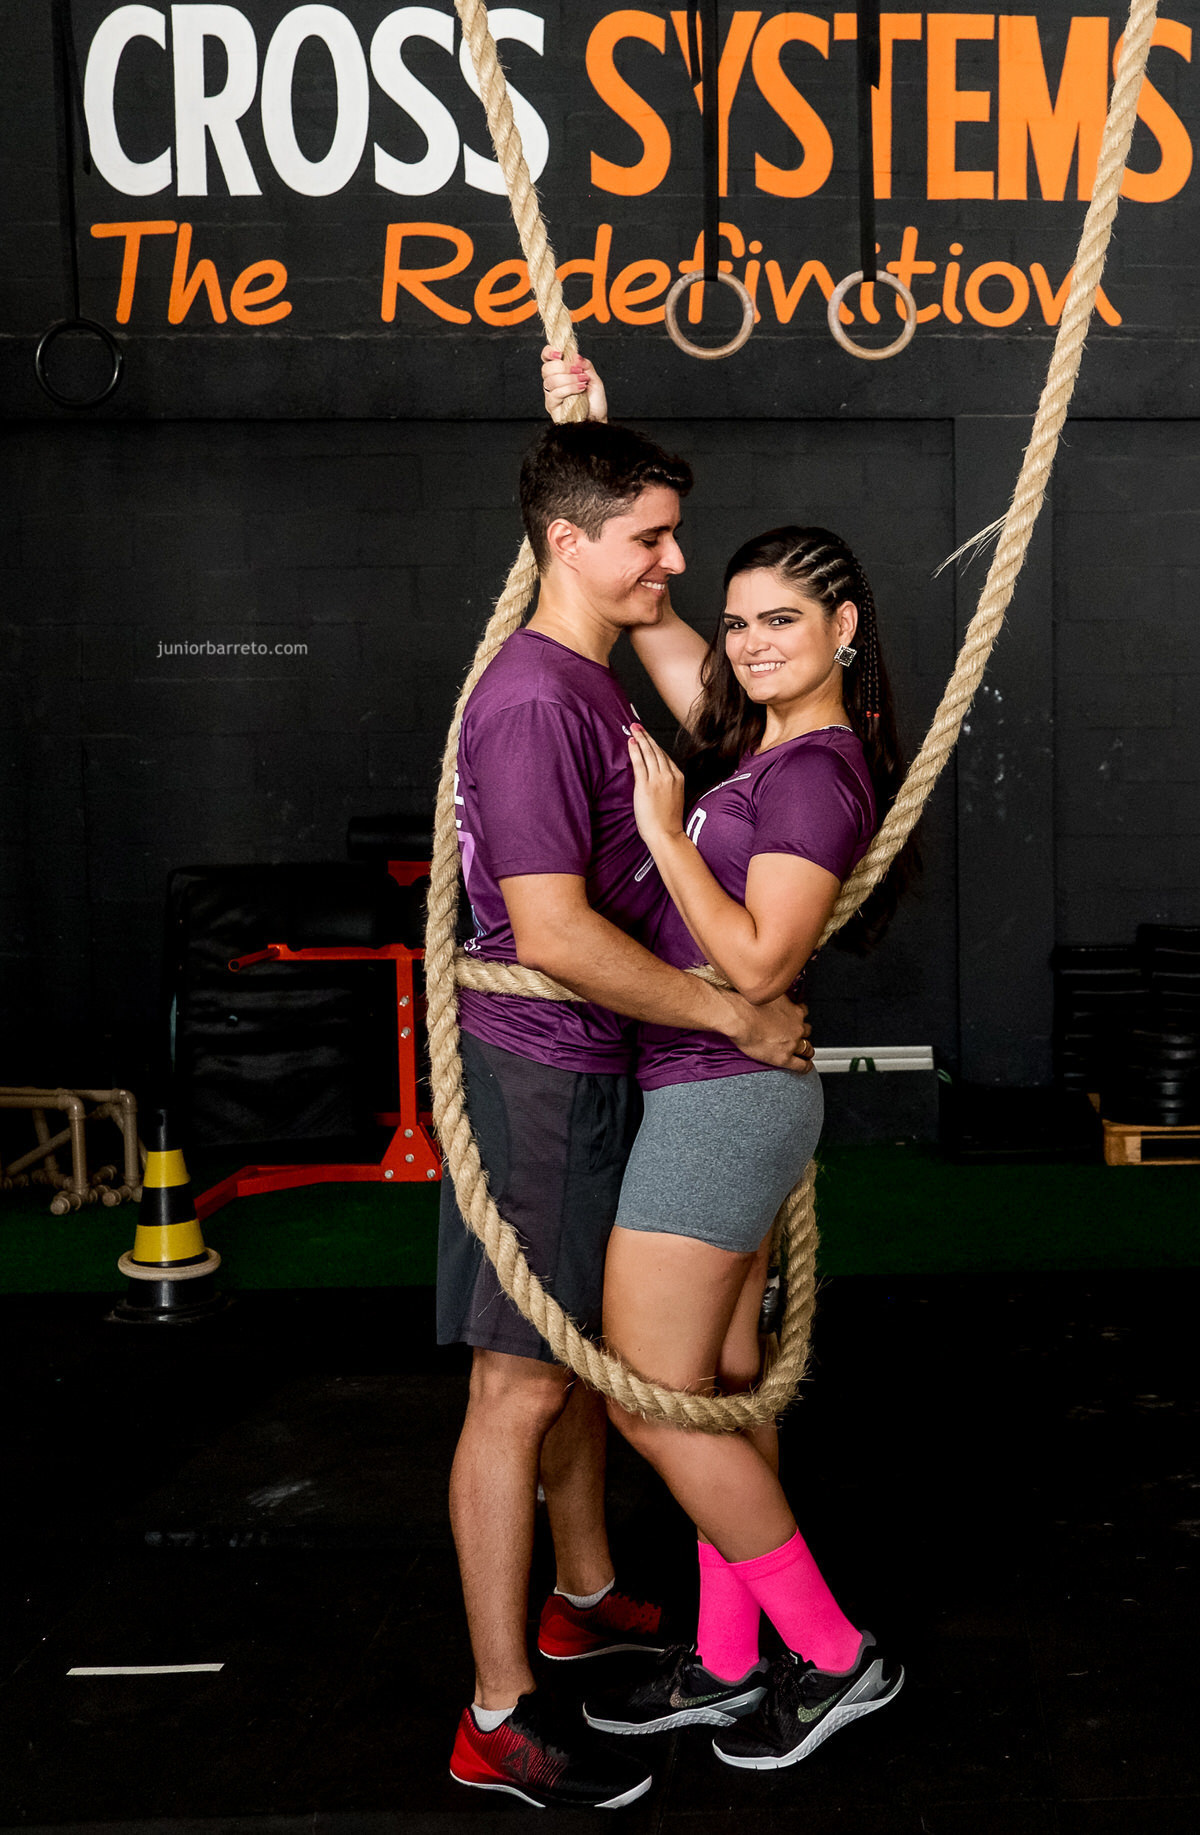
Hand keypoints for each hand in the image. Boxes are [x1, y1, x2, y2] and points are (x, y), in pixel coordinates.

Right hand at [542, 345, 607, 421]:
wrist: (597, 420)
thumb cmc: (595, 402)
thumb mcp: (594, 379)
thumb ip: (586, 365)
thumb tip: (576, 356)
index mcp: (560, 372)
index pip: (546, 358)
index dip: (549, 352)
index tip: (560, 353)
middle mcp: (552, 382)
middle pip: (546, 368)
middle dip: (563, 367)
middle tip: (578, 371)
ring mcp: (551, 394)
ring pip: (551, 381)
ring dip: (569, 379)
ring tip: (583, 381)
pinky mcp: (552, 406)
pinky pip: (555, 394)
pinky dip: (569, 389)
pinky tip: (580, 389)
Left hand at [628, 724, 684, 846]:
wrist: (667, 834)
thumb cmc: (668, 822)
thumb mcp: (673, 799)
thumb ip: (666, 785)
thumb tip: (654, 778)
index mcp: (678, 778)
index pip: (665, 757)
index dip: (655, 745)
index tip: (649, 738)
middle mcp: (670, 776)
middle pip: (657, 751)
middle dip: (647, 736)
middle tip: (638, 726)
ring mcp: (658, 779)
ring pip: (649, 753)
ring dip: (641, 738)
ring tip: (633, 729)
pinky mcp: (646, 785)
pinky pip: (640, 763)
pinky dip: (635, 750)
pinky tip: (631, 742)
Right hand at [720, 990, 814, 1073]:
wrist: (740, 1017)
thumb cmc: (747, 1004)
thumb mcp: (766, 993)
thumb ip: (773, 995)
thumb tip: (769, 991)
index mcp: (794, 1011)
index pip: (803, 1013)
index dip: (799, 1017)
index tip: (795, 1019)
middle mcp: (796, 1027)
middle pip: (806, 1031)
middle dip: (803, 1033)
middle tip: (796, 1036)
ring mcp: (792, 1043)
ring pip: (807, 1048)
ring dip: (806, 1050)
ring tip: (804, 1053)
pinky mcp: (784, 1057)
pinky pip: (802, 1065)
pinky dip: (806, 1067)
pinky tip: (805, 1067)